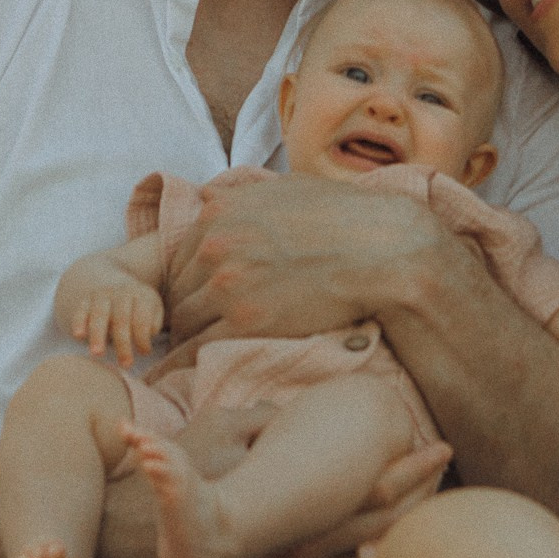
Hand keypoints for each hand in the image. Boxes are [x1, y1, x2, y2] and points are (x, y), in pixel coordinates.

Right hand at [69, 276, 166, 366]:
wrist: (121, 289)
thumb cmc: (141, 310)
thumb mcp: (154, 312)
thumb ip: (152, 324)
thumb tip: (144, 338)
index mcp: (142, 296)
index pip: (141, 318)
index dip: (142, 337)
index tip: (144, 353)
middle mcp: (121, 292)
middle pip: (121, 318)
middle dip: (123, 343)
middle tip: (126, 364)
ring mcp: (102, 295)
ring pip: (99, 315)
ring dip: (98, 335)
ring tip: (97, 353)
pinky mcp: (86, 300)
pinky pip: (81, 311)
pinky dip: (78, 323)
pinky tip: (78, 336)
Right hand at [94, 402, 450, 557]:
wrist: (120, 553)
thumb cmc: (165, 488)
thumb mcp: (212, 434)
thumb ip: (261, 419)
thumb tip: (293, 411)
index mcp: (288, 518)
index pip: (369, 497)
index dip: (410, 474)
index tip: (441, 448)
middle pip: (382, 546)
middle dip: (425, 515)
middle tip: (458, 488)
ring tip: (448, 539)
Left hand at [164, 174, 446, 344]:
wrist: (381, 250)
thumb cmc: (342, 217)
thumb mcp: (285, 189)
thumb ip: (240, 195)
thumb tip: (207, 194)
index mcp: (218, 211)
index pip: (178, 256)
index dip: (188, 280)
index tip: (197, 296)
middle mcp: (215, 245)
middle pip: (178, 289)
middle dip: (187, 307)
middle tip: (197, 327)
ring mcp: (227, 284)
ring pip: (183, 321)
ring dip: (190, 335)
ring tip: (197, 349)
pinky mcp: (245, 321)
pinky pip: (198, 348)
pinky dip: (189, 360)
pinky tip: (192, 368)